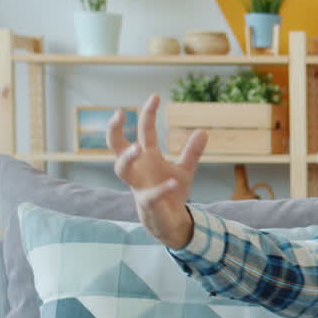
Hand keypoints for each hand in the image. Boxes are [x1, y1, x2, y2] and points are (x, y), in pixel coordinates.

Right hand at [110, 93, 207, 249]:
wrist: (170, 221)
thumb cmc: (172, 192)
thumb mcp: (185, 170)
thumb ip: (192, 152)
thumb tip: (203, 131)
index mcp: (148, 156)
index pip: (145, 131)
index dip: (148, 113)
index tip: (155, 96)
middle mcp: (138, 168)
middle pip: (116, 146)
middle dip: (114, 130)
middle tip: (118, 113)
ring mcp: (138, 185)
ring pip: (121, 169)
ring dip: (127, 157)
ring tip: (138, 147)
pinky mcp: (146, 202)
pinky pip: (150, 194)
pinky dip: (162, 188)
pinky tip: (172, 183)